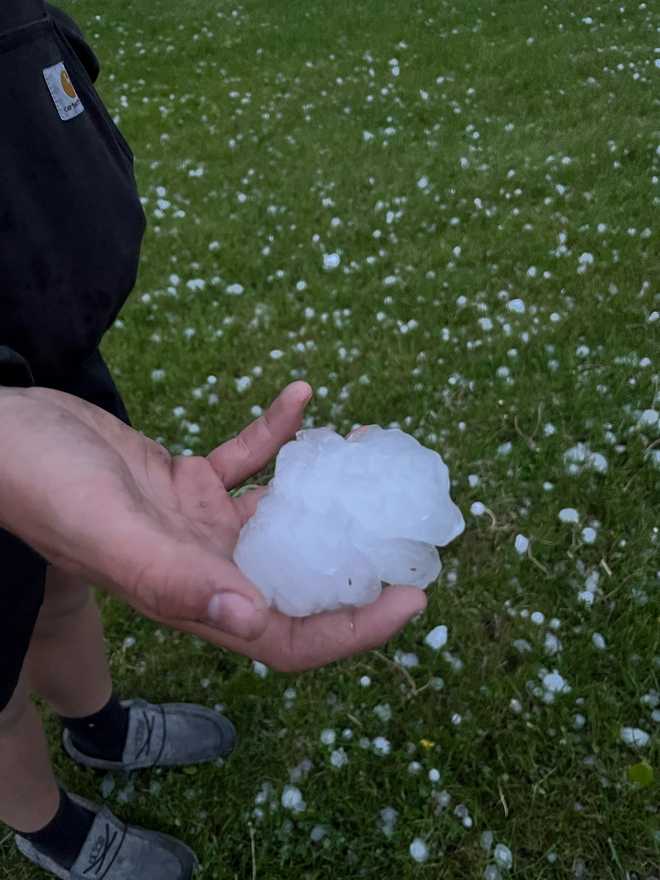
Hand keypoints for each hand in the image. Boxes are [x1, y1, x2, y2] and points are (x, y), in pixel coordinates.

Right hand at [0, 384, 425, 669]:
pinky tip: (301, 396)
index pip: (287, 637)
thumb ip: (173, 576)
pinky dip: (276, 433)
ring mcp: (197, 525)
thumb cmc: (40, 481)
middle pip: (300, 581)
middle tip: (411, 522)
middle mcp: (203, 568)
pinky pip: (245, 460)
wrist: (4, 432)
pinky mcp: (186, 481)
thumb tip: (253, 621)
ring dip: (330, 488)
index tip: (413, 601)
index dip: (354, 630)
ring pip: (283, 516)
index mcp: (190, 595)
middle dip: (360, 560)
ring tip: (370, 447)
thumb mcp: (107, 525)